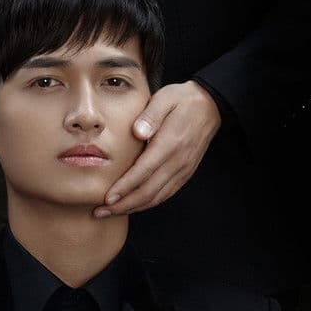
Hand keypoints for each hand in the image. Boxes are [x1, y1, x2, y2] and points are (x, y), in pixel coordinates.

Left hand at [94, 80, 221, 217]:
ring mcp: (183, 170)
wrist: (210, 106)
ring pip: (156, 197)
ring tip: (111, 212)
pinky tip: (132, 206)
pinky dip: (147, 203)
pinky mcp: (185, 173)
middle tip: (100, 211)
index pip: (144, 171)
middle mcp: (178, 162)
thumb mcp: (165, 99)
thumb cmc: (182, 100)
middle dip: (123, 205)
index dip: (125, 187)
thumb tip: (138, 132)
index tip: (107, 197)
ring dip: (133, 208)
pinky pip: (165, 194)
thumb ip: (150, 115)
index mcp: (170, 144)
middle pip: (148, 191)